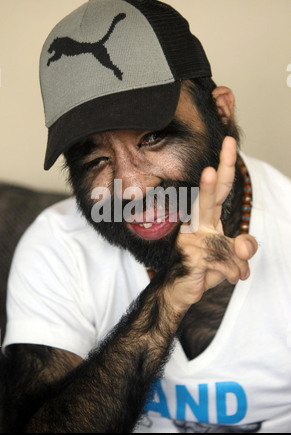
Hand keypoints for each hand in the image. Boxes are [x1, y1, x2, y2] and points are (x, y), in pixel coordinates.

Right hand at [164, 137, 257, 313]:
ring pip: (228, 245)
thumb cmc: (204, 269)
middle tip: (219, 156)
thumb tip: (245, 244)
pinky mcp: (191, 255)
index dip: (225, 167)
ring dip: (237, 265)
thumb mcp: (231, 257)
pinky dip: (233, 273)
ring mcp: (191, 239)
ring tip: (235, 274)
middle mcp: (197, 224)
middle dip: (214, 178)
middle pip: (208, 198)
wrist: (180, 292)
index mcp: (206, 219)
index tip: (229, 143)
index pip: (218, 190)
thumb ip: (243, 247)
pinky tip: (227, 278)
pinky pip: (225, 261)